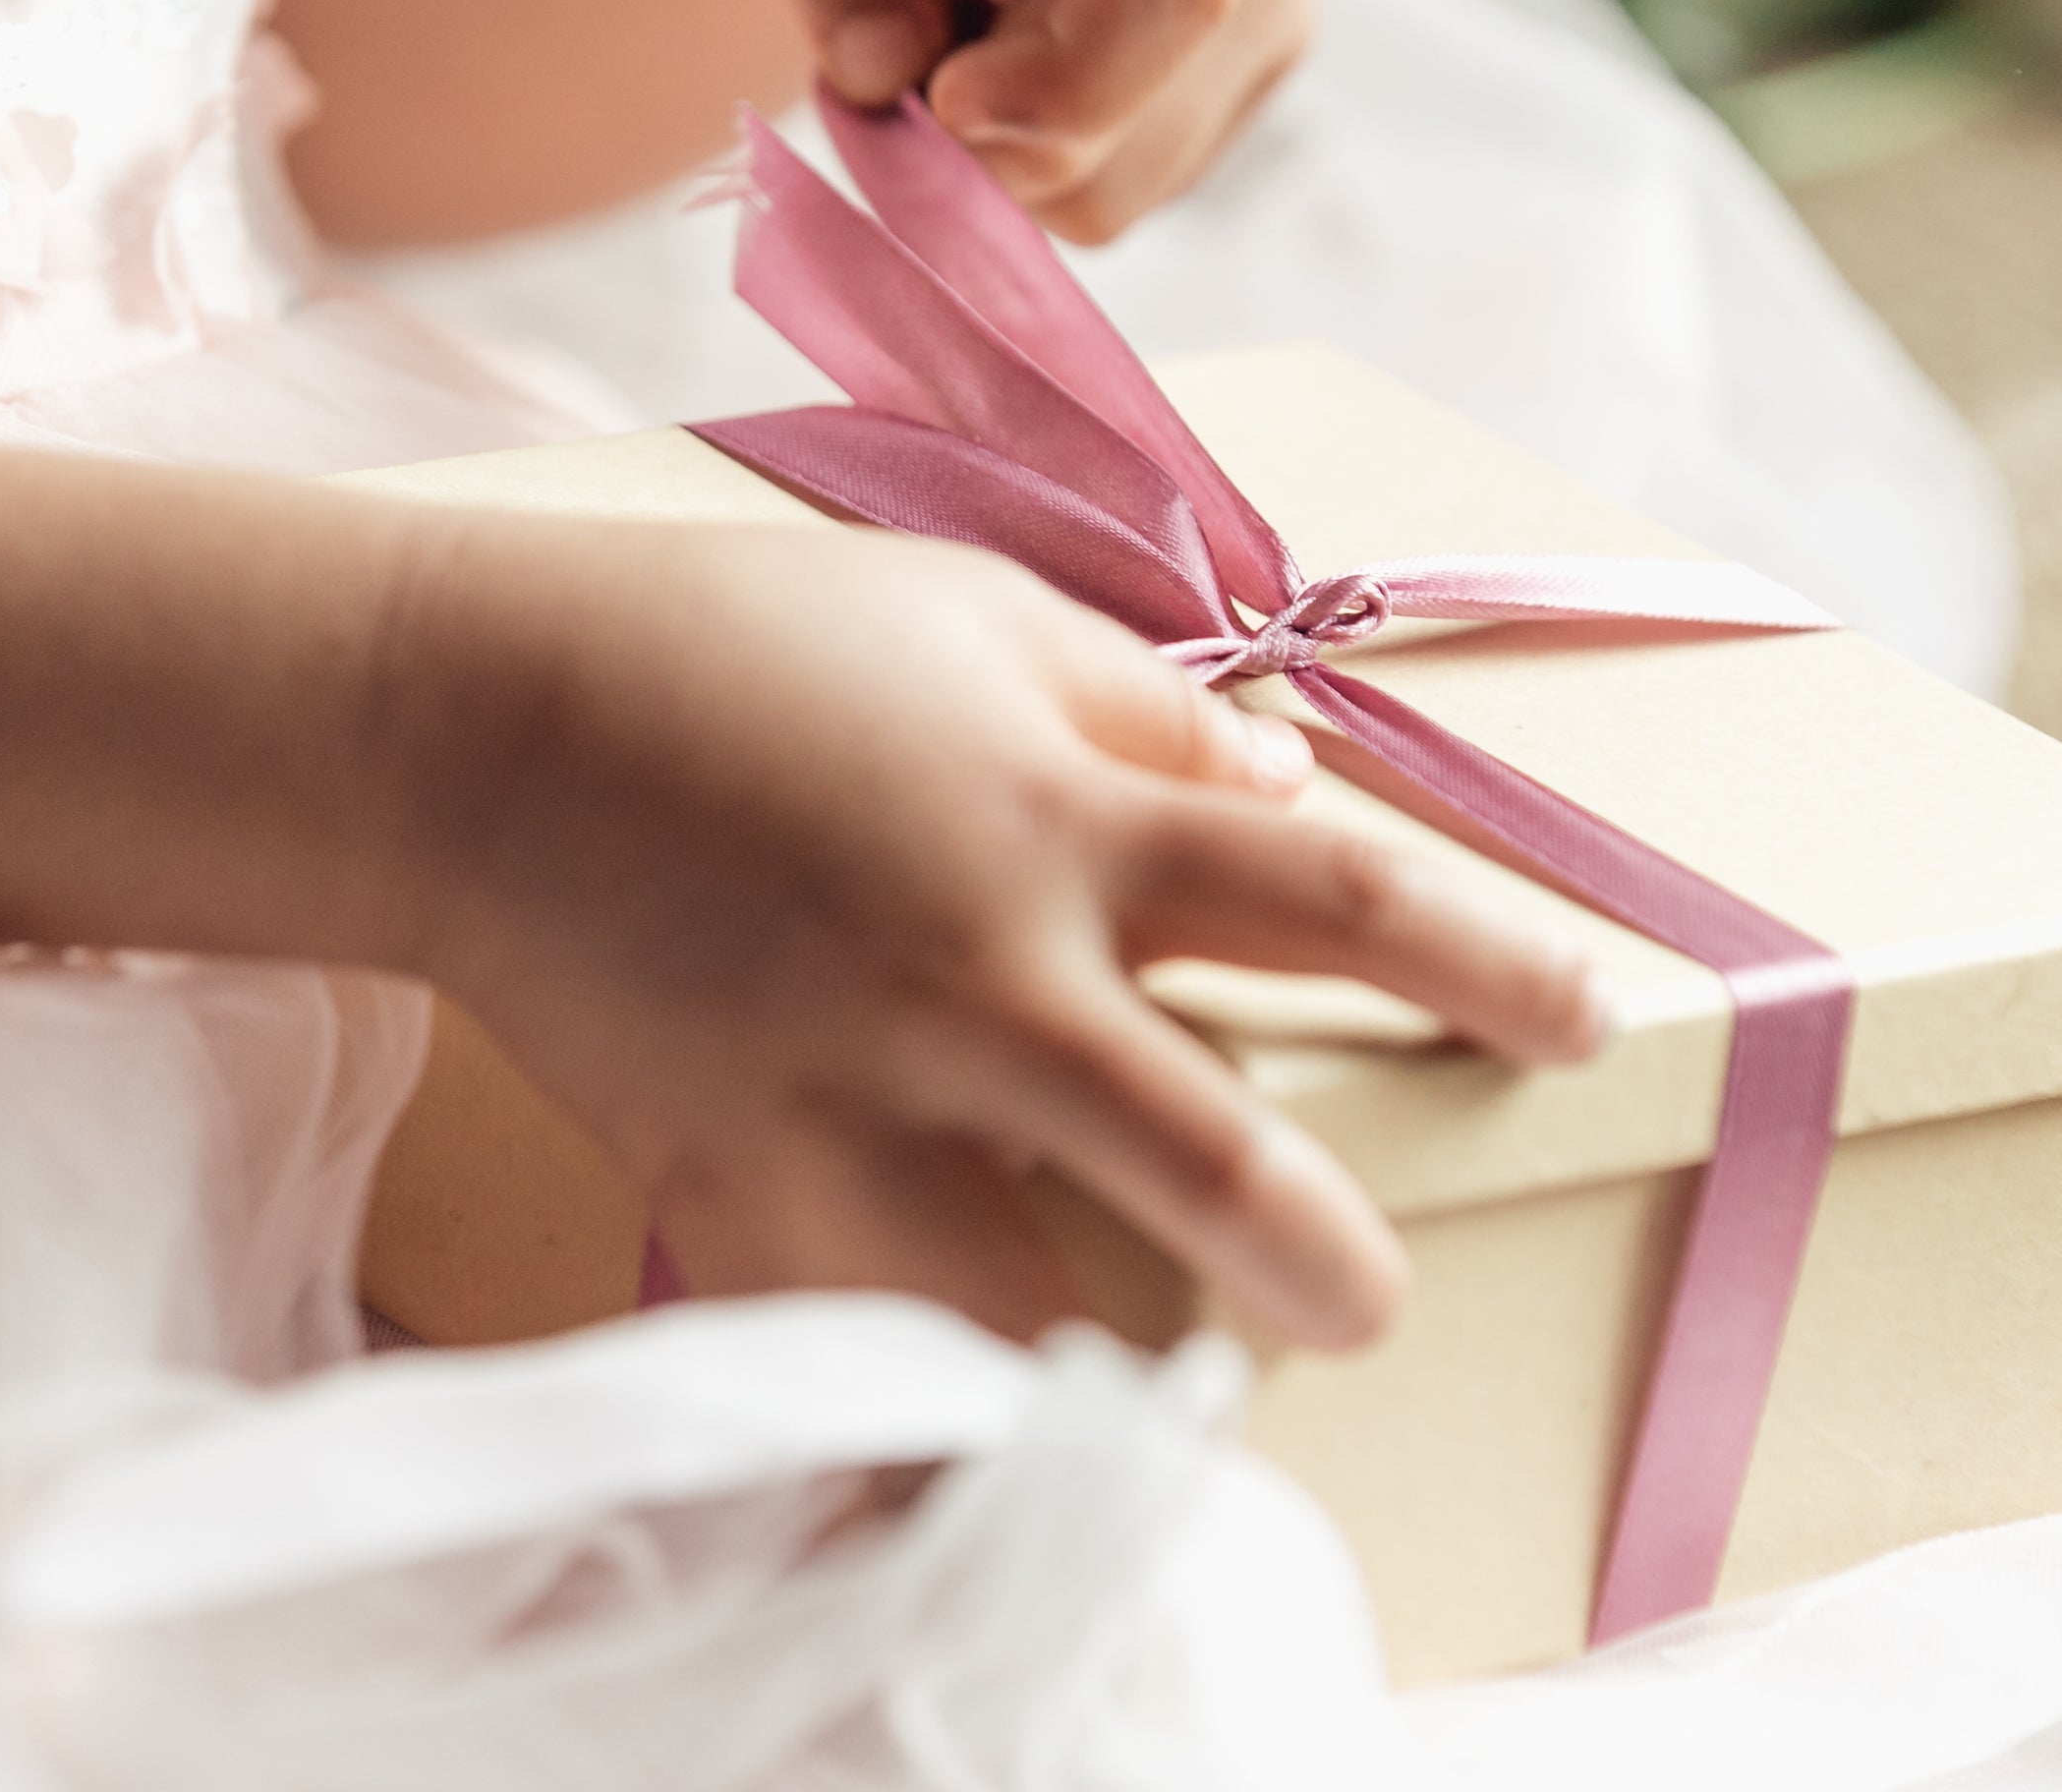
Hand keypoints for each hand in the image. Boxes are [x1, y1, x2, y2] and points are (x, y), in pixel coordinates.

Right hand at [386, 513, 1607, 1350]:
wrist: (471, 729)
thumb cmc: (743, 646)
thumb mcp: (977, 619)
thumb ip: (1152, 718)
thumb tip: (1296, 794)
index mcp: (1062, 816)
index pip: (1333, 894)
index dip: (1489, 960)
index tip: (1590, 1017)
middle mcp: (979, 978)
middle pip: (1208, 1159)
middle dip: (1324, 1257)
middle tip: (1368, 1301)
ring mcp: (847, 1102)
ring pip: (1025, 1307)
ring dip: (1113, 1361)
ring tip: (1163, 1388)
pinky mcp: (732, 1190)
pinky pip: (853, 1342)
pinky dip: (912, 1406)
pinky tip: (968, 1441)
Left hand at [746, 0, 1316, 242]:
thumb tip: (878, 78)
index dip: (1052, 87)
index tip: (932, 89)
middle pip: (1146, 121)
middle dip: (985, 138)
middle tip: (886, 27)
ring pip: (1139, 181)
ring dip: (1009, 143)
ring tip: (958, 7)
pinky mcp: (1265, 42)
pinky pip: (1143, 178)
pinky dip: (1052, 145)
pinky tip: (1015, 31)